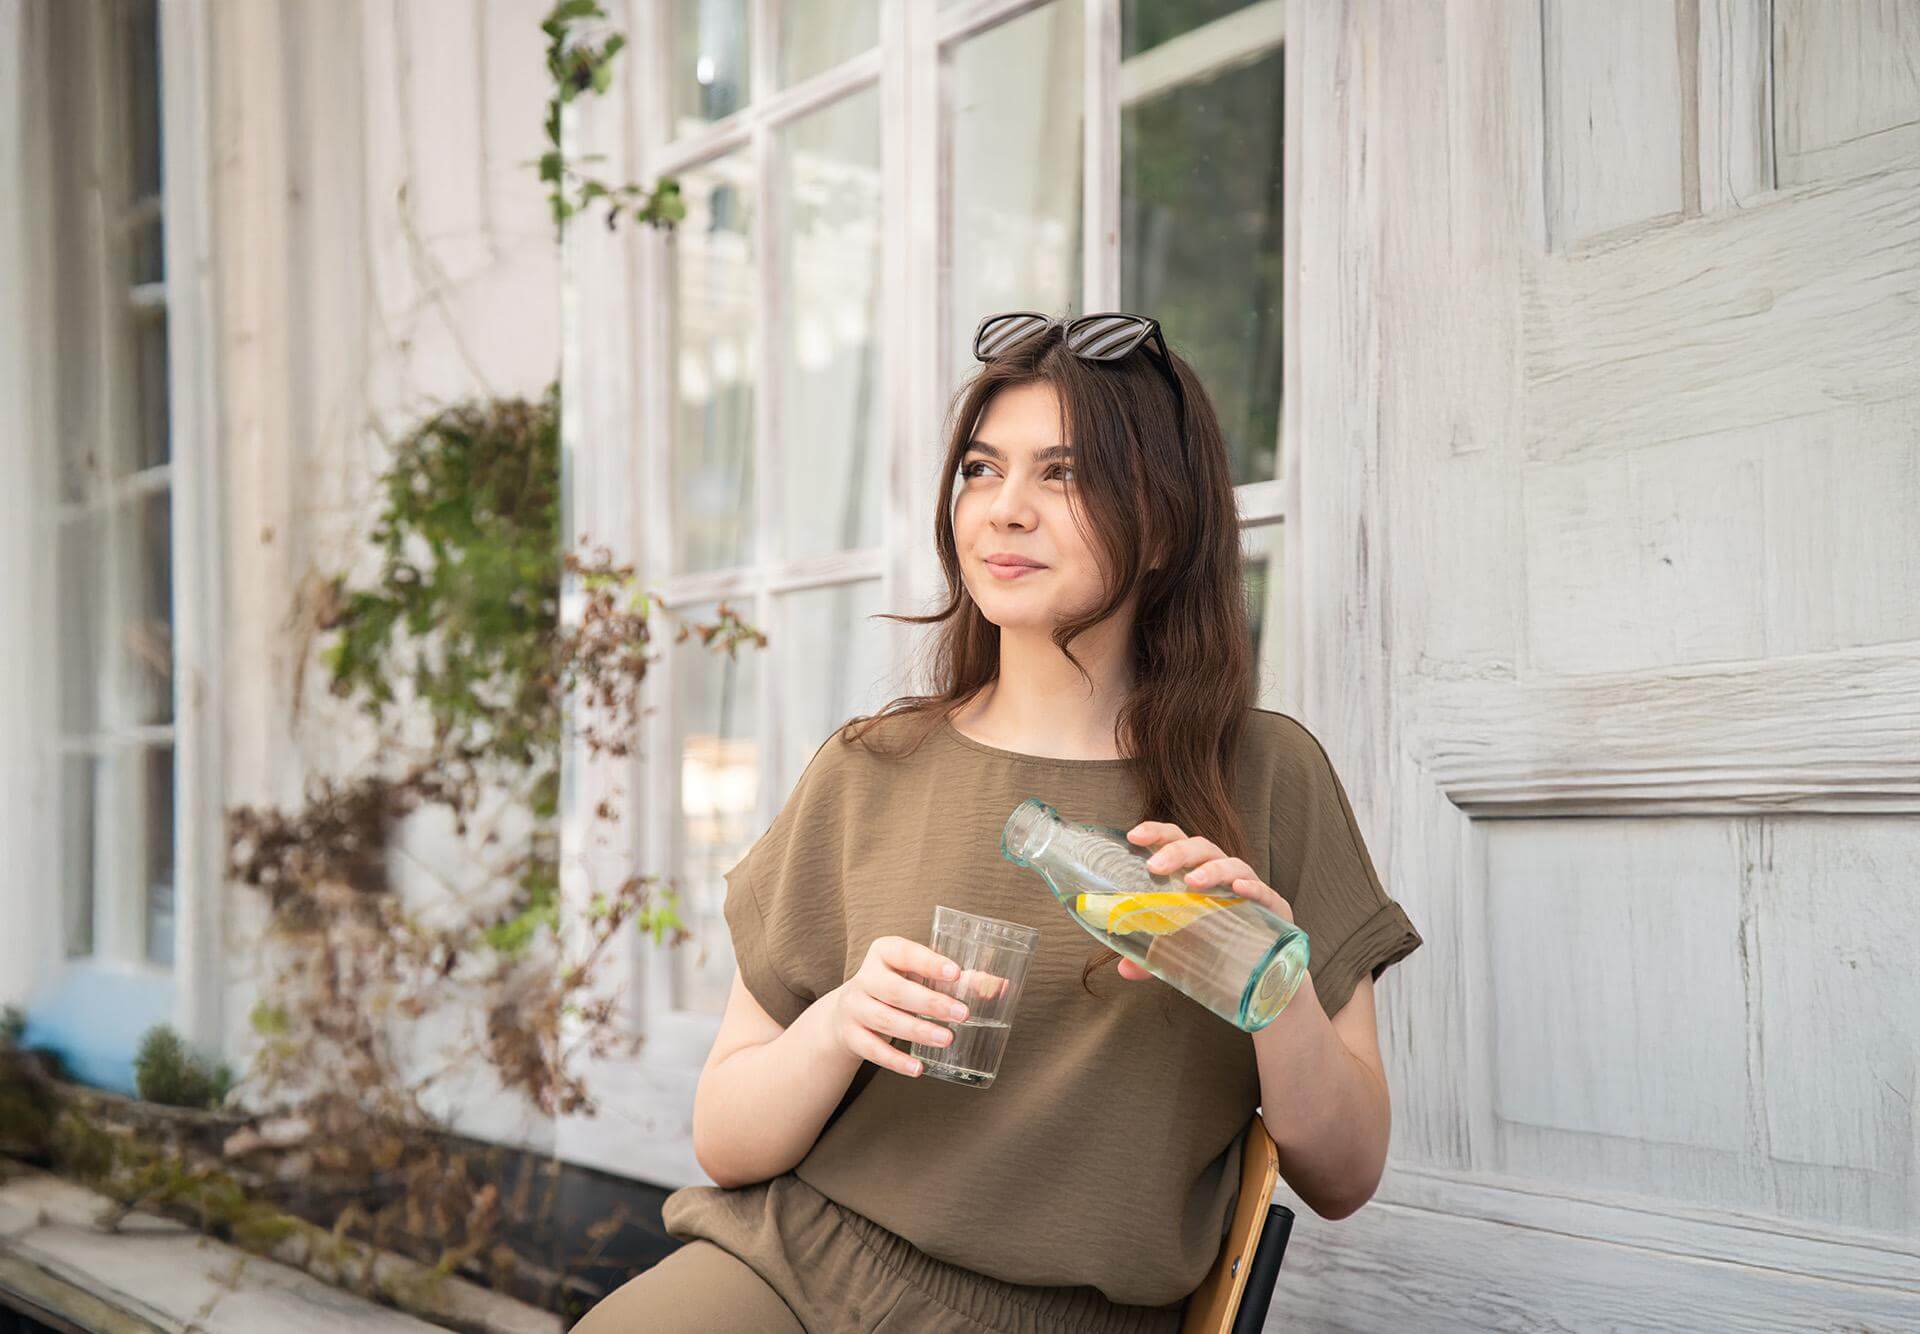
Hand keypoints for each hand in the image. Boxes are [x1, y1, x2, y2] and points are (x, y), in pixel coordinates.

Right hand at [826, 936, 973, 1076]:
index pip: (905, 953)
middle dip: (931, 1003)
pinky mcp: (851, 1035)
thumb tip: (997, 987)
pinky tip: (918, 1069)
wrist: (848, 1012)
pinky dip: (896, 1060)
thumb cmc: (897, 986)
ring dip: (919, 1030)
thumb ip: (955, 980)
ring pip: (886, 1019)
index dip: (929, 963)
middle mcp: (865, 977)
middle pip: (896, 990)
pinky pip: (873, 1049)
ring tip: (948, 1039)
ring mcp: (855, 1007)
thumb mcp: (919, 976)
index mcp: (884, 953)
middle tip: (963, 1014)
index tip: (956, 973)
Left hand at [1116, 821, 1294, 982]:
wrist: (1264, 971)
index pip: (1175, 840)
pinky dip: (1252, 887)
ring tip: (1193, 882)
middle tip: (1155, 867)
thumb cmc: (1217, 944)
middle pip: (1201, 847)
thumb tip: (1124, 969)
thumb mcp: (1179, 951)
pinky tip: (1239, 888)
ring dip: (1212, 869)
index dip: (1156, 833)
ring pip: (1232, 864)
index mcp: (1194, 872)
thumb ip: (1151, 958)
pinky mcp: (1273, 908)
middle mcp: (1221, 873)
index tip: (1134, 836)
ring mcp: (1248, 886)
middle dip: (1177, 852)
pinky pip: (1264, 892)